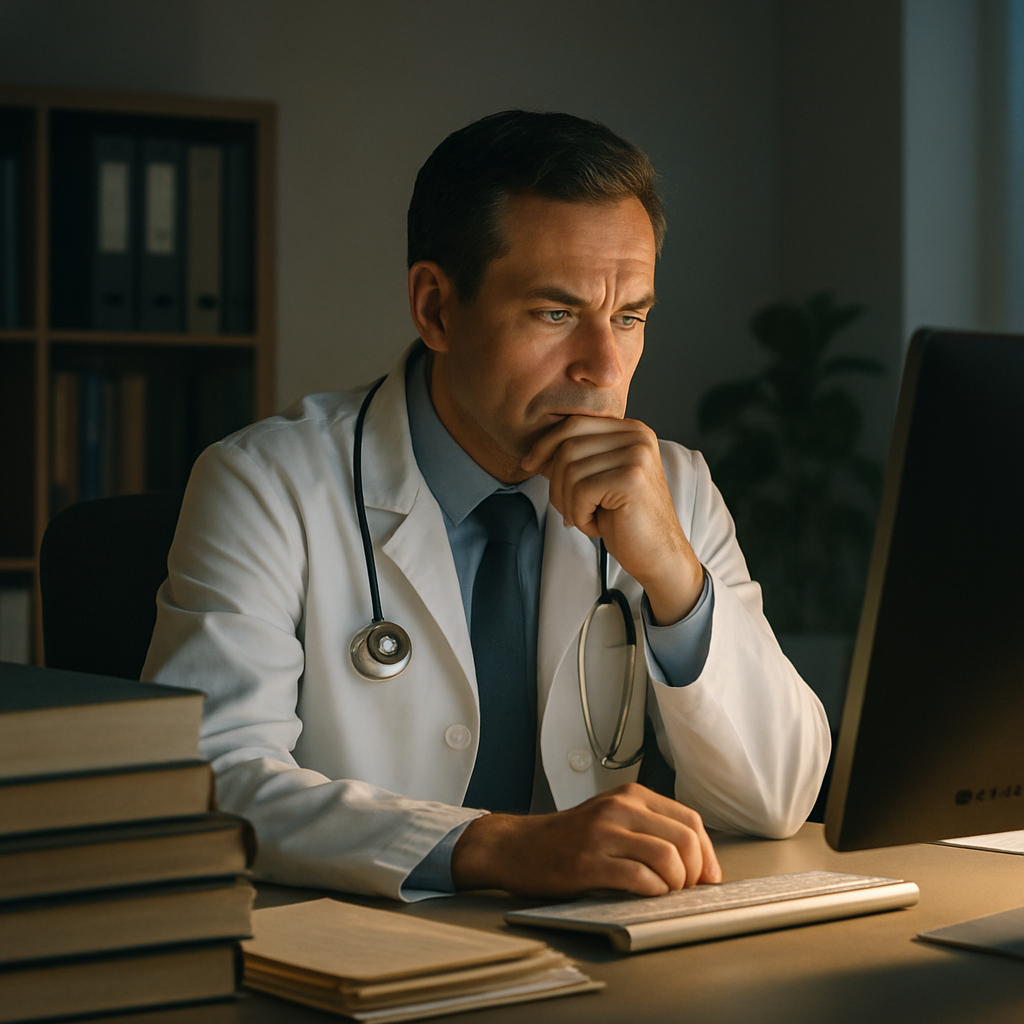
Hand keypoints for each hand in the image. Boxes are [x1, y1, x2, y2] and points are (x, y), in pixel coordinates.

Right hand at [450, 783, 720, 897]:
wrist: (518, 846)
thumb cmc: (568, 838)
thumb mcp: (612, 818)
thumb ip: (648, 829)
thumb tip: (696, 863)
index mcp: (631, 795)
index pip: (690, 820)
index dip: (707, 854)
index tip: (707, 877)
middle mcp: (620, 808)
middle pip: (685, 839)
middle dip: (695, 872)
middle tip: (686, 890)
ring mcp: (603, 833)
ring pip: (667, 857)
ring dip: (675, 884)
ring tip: (664, 893)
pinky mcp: (589, 861)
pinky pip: (639, 878)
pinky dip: (652, 892)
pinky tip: (644, 895)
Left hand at [520, 415, 703, 624]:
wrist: (659, 555)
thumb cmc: (626, 520)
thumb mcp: (600, 479)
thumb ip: (578, 458)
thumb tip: (536, 453)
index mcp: (631, 430)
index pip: (574, 423)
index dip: (545, 445)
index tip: (529, 465)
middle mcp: (637, 436)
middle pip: (568, 446)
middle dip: (556, 481)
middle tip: (567, 509)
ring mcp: (637, 455)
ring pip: (571, 471)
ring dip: (568, 503)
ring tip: (588, 517)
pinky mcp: (631, 479)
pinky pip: (581, 492)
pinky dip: (580, 516)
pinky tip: (596, 526)